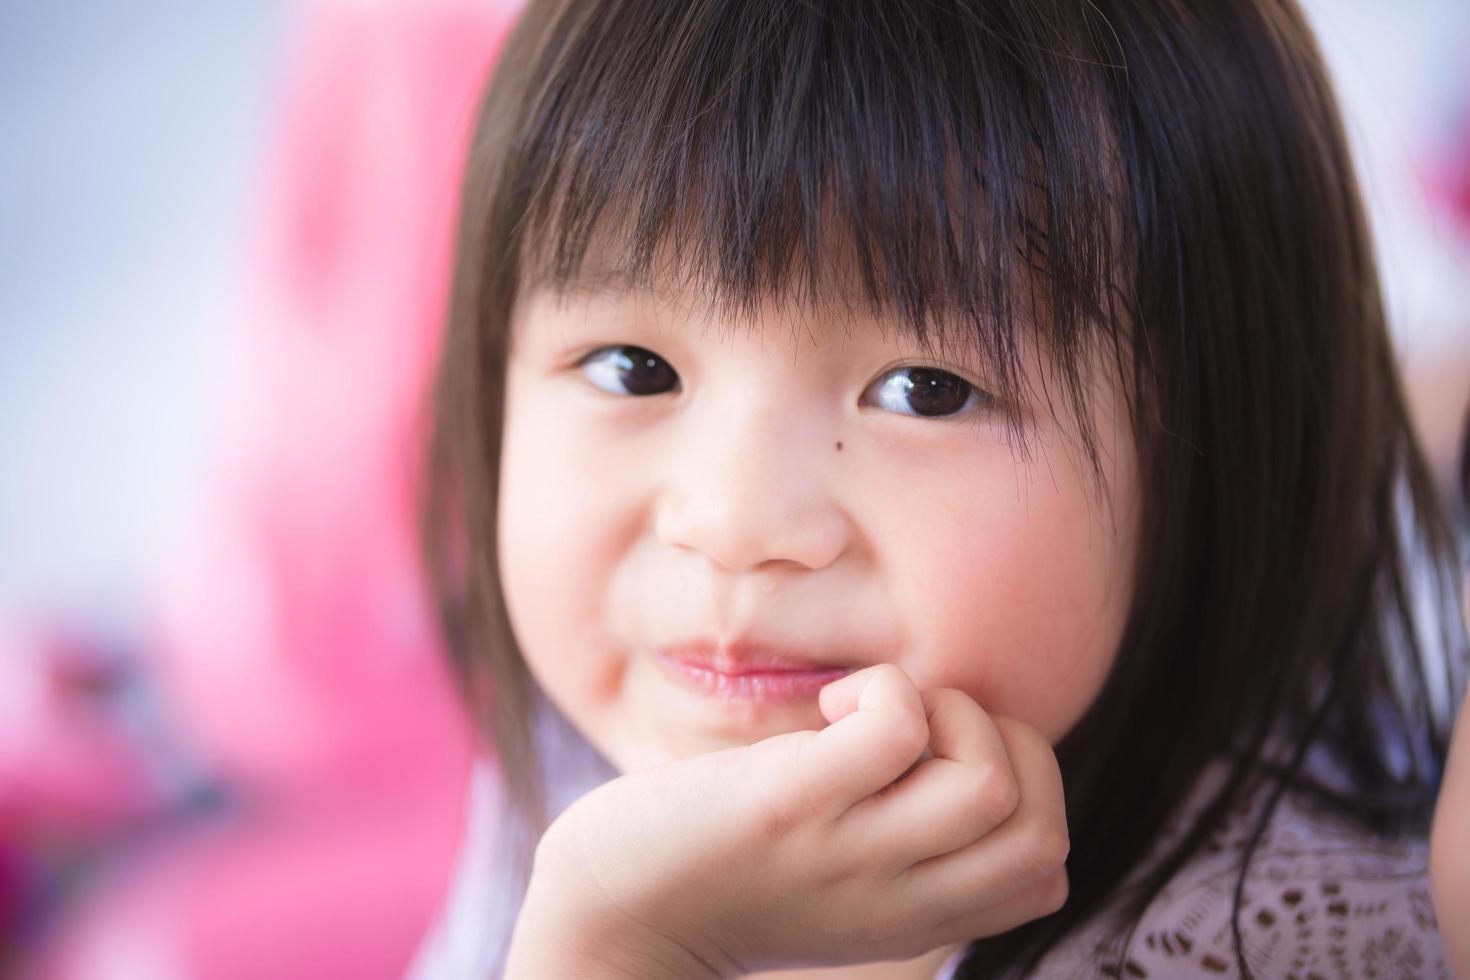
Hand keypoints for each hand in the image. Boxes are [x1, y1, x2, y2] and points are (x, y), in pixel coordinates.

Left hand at [511, 664, 1069, 977]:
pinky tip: (829, 710)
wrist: (616, 918)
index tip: (945, 765)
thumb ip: (908, 845)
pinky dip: (884, 691)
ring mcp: (849, 853)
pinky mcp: (791, 805)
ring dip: (950, 714)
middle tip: (923, 732)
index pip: (1048, 873)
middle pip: (1040, 833)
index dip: (1028, 795)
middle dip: (1012, 749)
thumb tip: (951, 736)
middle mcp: (899, 898)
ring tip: (870, 716)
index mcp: (919, 917)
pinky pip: (896, 730)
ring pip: (988, 783)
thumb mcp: (844, 884)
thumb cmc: (726, 875)